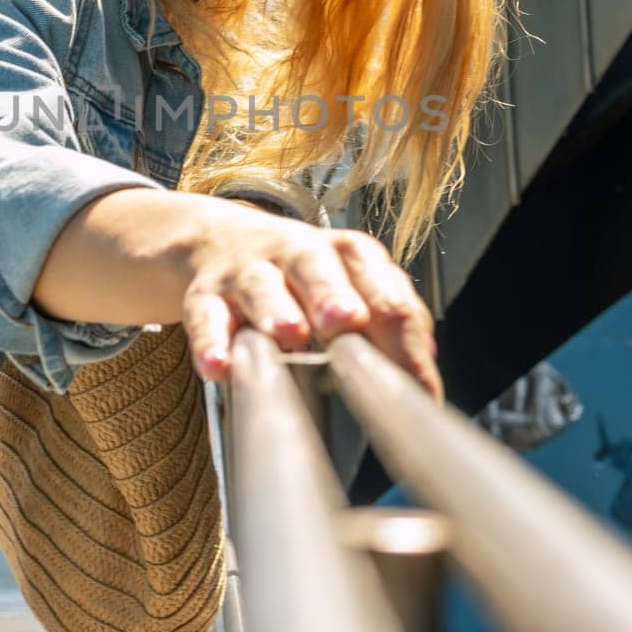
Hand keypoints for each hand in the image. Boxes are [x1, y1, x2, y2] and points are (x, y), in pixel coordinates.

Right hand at [180, 199, 442, 402]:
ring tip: (289, 335)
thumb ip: (394, 327)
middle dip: (333, 294)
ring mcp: (249, 273)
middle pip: (317, 268)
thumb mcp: (355, 287)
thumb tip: (425, 379)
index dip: (402, 339)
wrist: (221, 241)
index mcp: (348, 254)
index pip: (383, 289)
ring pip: (261, 287)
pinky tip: (220, 368)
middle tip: (347, 320)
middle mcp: (298, 254)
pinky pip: (205, 319)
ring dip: (276, 310)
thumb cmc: (304, 276)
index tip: (417, 390)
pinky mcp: (206, 296)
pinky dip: (212, 344)